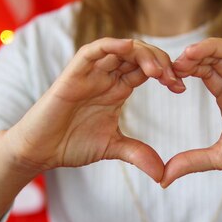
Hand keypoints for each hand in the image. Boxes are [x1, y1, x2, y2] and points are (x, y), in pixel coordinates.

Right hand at [3, 37, 184, 181]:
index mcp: (118, 89)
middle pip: (139, 56)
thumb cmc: (71, 145)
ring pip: (121, 49)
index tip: (181, 88)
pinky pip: (94, 50)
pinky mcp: (74, 73)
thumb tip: (163, 175)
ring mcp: (91, 72)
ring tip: (159, 72)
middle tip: (175, 79)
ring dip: (143, 55)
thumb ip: (138, 154)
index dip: (167, 74)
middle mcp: (106, 76)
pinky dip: (112, 46)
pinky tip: (129, 50)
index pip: (147, 70)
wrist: (39, 150)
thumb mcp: (113, 148)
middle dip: (161, 62)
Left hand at [161, 31, 221, 194]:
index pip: (205, 71)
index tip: (169, 74)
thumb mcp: (220, 158)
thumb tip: (163, 178)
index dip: (188, 67)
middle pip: (217, 58)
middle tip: (177, 63)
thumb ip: (191, 162)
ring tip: (193, 52)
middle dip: (196, 56)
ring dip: (214, 47)